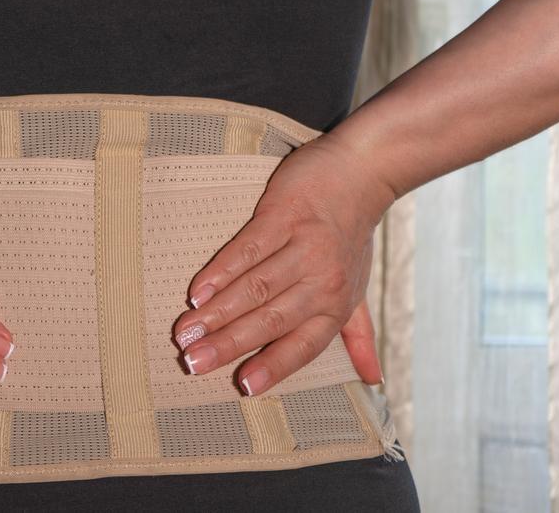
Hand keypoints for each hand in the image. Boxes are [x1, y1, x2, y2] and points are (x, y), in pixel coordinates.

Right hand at [171, 132, 396, 395]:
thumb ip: (358, 336)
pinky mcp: (283, 215)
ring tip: (185, 333)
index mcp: (335, 305)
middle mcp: (321, 280)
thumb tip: (373, 380)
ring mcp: (302, 246)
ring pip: (254, 287)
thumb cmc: (352, 237)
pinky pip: (247, 249)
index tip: (242, 386)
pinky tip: (197, 291)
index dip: (273, 366)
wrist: (359, 173)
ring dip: (216, 313)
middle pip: (269, 320)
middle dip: (228, 345)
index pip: (302, 345)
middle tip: (192, 363)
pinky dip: (220, 272)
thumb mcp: (358, 290)